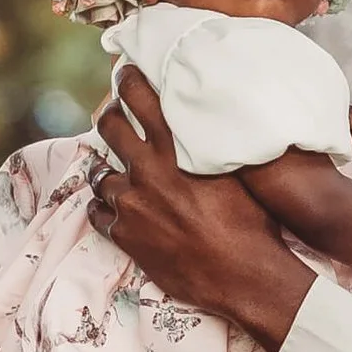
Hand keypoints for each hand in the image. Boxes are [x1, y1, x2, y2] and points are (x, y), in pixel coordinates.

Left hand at [90, 68, 315, 348]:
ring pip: (100, 176)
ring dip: (106, 172)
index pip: (141, 99)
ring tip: (114, 174)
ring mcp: (132, 205)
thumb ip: (213, 151)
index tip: (125, 74)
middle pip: (110, 129)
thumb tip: (212, 129)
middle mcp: (148, 171)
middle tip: (112, 116)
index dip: (128, 81)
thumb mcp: (239, 176)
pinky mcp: (125, 236)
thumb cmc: (253, 226)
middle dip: (108, 117)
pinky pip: (98, 214)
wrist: (245, 277)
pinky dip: (105, 209)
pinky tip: (114, 210)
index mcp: (177, 151)